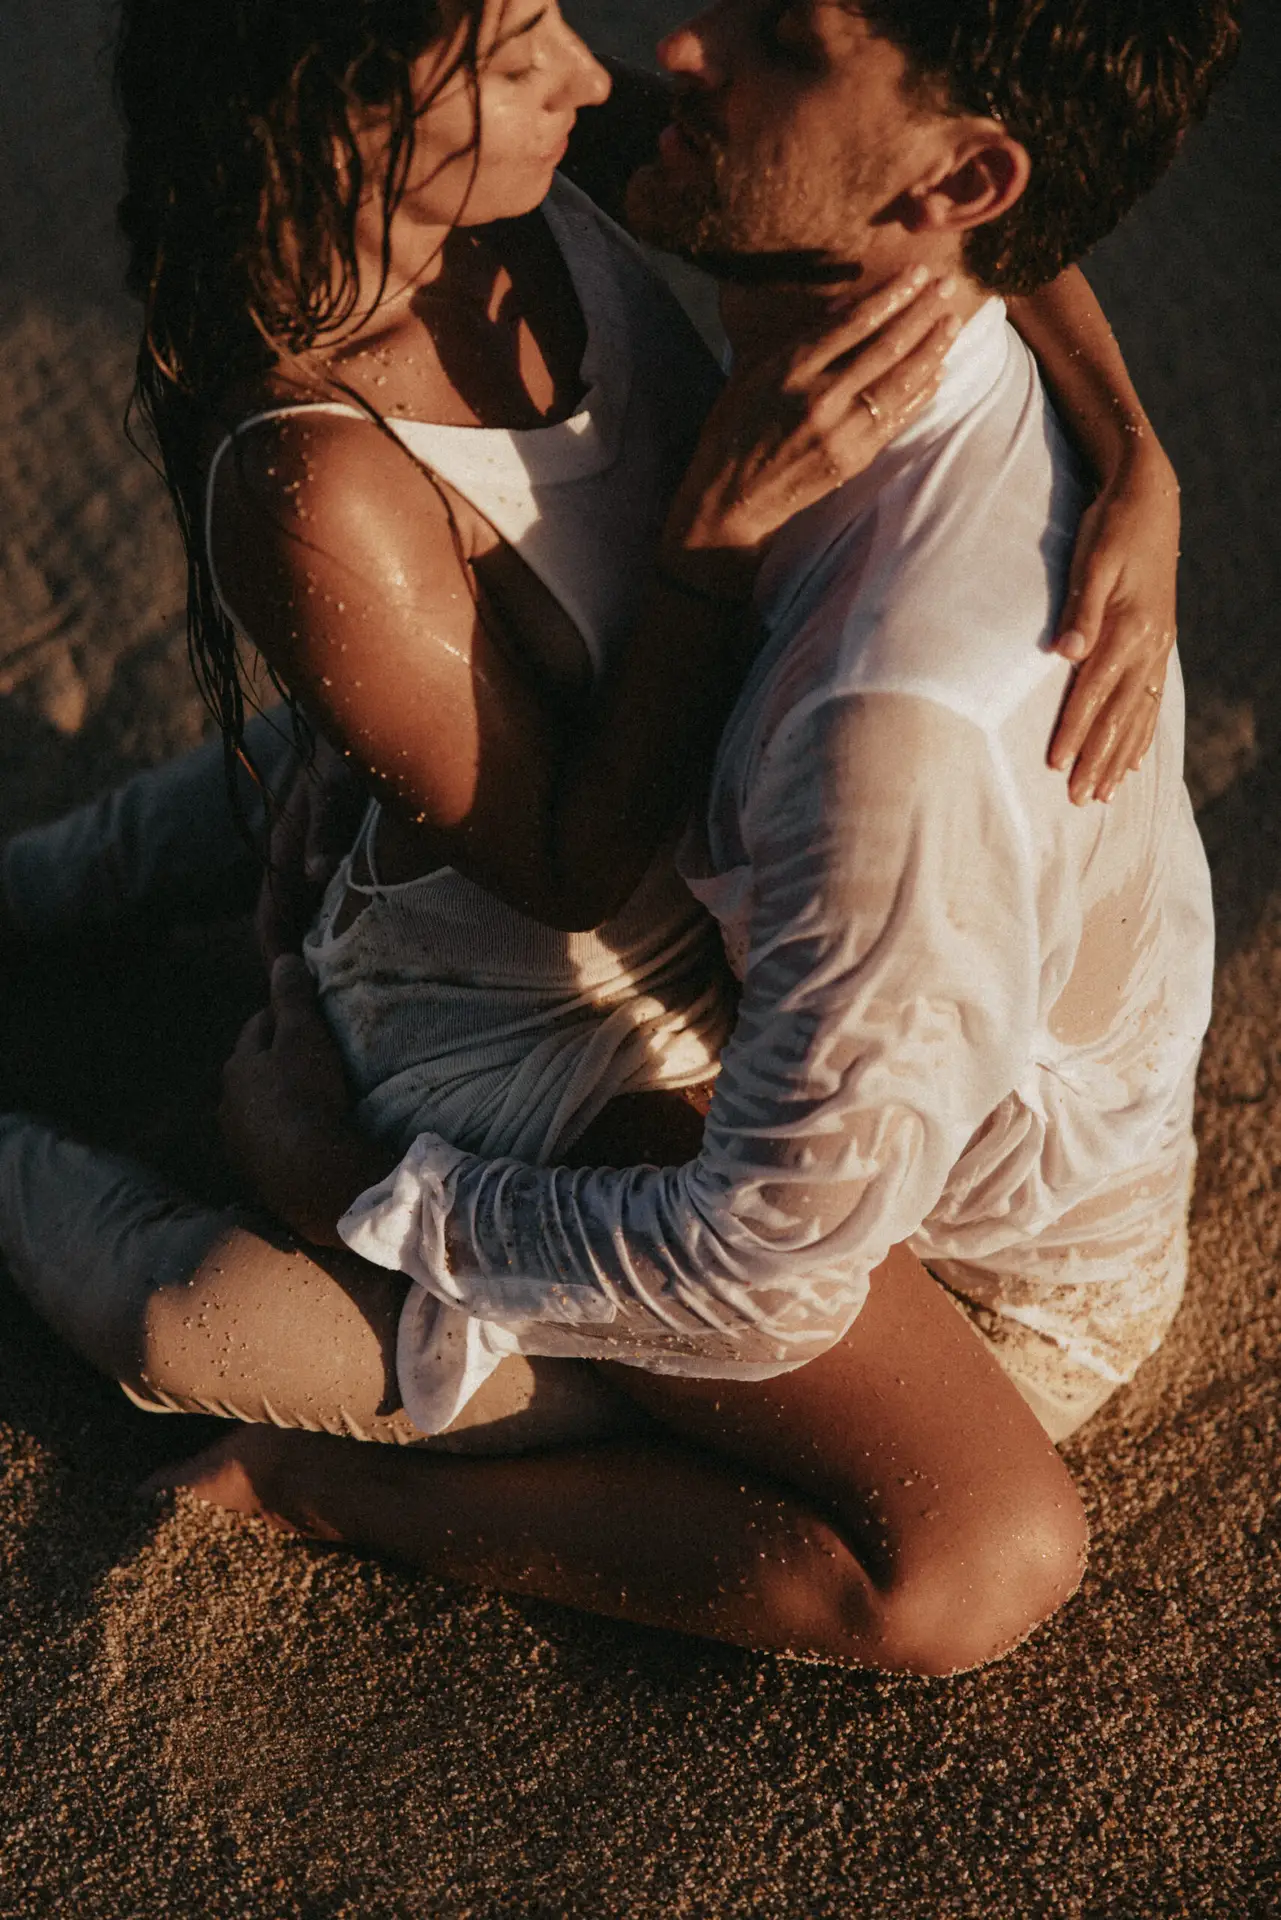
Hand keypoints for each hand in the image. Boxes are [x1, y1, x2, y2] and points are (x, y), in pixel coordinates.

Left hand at [219, 954, 393, 1245]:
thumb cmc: (306, 1094)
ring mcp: (239, 1142)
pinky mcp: (255, 1174)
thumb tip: (282, 959)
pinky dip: (284, 1135)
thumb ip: (292, 998)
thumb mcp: (304, 1036)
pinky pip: (270, 1143)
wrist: (311, 1174)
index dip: (282, 1017)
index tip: (307, 1017)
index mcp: (237, 1065)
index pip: (258, 1028)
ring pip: (258, 1109)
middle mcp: (227, 1102)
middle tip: (312, 1058)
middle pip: (254, 1071)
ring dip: (278, 1103)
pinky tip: (306, 1138)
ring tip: (311, 1101)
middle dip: (276, 1062)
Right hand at [255, 738, 367, 967]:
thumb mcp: (338, 783)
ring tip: (337, 989)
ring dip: (317, 947)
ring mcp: (313, 856)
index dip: (275, 952)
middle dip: (295, 962)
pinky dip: (336, 926)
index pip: (269, 913)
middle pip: (286, 922)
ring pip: (308, 914)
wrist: (365, 719)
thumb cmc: (350, 748)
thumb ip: (327, 826)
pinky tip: (361, 948)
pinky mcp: (335, 854)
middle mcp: (294, 855)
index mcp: (284, 845)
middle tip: (315, 1006)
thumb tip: (315, 876)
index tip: (287, 988)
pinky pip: (329, 900)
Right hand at [661, 267, 962, 598]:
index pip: (855, 323)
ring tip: (952, 323)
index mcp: (791, 369)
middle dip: (922, 313)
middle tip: (948, 286)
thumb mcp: (753, 372)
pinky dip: (920, 393)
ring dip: (931, 349)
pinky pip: (896, 418)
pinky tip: (938, 371)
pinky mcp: (853, 459)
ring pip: (899, 382)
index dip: (891, 295)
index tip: (917, 273)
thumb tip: (845, 307)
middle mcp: (820, 397)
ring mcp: (840, 431)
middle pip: (885, 347)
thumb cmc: (735, 428)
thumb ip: (797, 340)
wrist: (732, 497)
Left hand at [1048, 453, 1179, 803]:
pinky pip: (1154, 700)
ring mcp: (1158, 646)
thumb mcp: (1092, 559)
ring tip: (1104, 793)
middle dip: (1097, 759)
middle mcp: (1149, 644)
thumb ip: (1079, 610)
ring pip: (1139, 714)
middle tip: (1079, 799)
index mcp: (1127, 628)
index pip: (1094, 693)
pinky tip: (1136, 760)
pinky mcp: (1160, 643)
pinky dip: (1144, 733)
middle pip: (1119, 715)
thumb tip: (1065, 654)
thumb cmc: (1111, 526)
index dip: (1074, 731)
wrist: (1151, 498)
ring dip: (1121, 757)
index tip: (1056, 766)